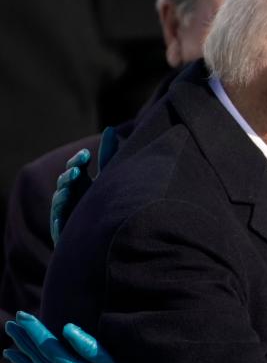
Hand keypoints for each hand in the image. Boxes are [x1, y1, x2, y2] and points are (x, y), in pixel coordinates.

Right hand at [50, 126, 118, 244]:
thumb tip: (111, 129)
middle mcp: (69, 195)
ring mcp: (64, 212)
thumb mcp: (106, 178)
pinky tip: (60, 222)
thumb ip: (107, 155)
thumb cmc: (101, 201)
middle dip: (69, 177)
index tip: (87, 155)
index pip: (74, 168)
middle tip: (78, 172)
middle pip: (64, 183)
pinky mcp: (63, 230)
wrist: (100, 233)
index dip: (78, 161)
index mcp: (79, 182)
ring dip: (62, 197)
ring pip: (59, 203)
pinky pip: (58, 227)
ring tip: (69, 193)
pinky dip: (58, 224)